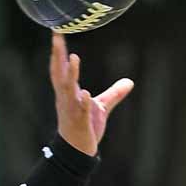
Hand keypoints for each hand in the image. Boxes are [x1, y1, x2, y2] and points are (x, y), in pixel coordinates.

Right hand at [50, 33, 133, 154]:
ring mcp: (72, 109)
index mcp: (68, 93)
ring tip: (74, 58)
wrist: (78, 152)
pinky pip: (81, 110)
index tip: (57, 32)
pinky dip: (83, 101)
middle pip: (59, 73)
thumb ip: (114, 94)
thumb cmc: (85, 129)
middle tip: (56, 36)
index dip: (59, 51)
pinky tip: (85, 93)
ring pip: (68, 89)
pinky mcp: (80, 122)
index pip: (61, 68)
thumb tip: (129, 82)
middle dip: (57, 55)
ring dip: (71, 74)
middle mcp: (66, 98)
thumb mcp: (101, 108)